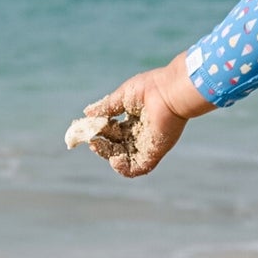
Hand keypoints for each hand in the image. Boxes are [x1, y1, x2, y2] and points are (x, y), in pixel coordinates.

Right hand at [81, 54, 212, 177]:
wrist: (170, 92)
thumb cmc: (150, 88)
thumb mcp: (122, 97)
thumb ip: (106, 108)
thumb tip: (87, 114)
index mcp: (135, 120)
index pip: (114, 132)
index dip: (101, 133)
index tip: (88, 130)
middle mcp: (141, 134)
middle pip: (117, 146)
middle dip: (102, 145)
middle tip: (92, 140)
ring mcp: (148, 144)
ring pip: (124, 158)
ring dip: (109, 156)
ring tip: (99, 146)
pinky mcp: (154, 152)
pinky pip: (138, 168)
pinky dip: (124, 168)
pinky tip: (114, 159)